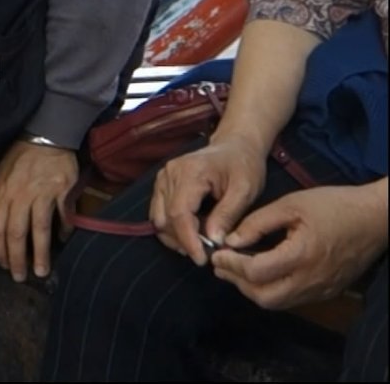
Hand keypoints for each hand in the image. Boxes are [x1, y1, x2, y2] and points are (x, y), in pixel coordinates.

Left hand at [0, 139, 78, 281]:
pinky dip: (64, 230)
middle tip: (20, 277)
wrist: (46, 135)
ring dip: (40, 254)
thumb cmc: (20, 157)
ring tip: (41, 272)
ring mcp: (43, 194)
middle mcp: (21, 196)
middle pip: (16, 234)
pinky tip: (63, 240)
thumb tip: (3, 227)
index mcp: (3, 193)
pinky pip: (63, 216)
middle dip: (17, 259)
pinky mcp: (63, 192)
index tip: (3, 265)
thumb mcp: (1, 175)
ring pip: (40, 230)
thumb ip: (2, 200)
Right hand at [150, 138, 267, 264]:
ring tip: (198, 246)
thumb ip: (228, 214)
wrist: (235, 145)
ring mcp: (162, 178)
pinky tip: (190, 234)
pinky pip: (159, 212)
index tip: (202, 260)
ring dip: (175, 237)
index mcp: (190, 173)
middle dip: (183, 241)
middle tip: (205, 255)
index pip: (180, 213)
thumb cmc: (243, 165)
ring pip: (158, 218)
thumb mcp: (245, 190)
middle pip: (165, 218)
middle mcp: (169, 174)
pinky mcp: (161, 183)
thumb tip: (214, 240)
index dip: (188, 240)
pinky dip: (171, 228)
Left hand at [210, 185, 387, 309]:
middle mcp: (311, 279)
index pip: (256, 272)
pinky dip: (271, 290)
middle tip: (221, 265)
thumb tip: (230, 240)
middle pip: (264, 297)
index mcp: (302, 255)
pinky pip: (292, 300)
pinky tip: (261, 273)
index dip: (231, 265)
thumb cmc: (334, 205)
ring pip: (278, 303)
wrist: (375, 218)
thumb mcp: (291, 204)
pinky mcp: (327, 291)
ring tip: (235, 269)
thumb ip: (256, 223)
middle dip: (237, 283)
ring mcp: (321, 289)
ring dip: (252, 289)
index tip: (217, 253)